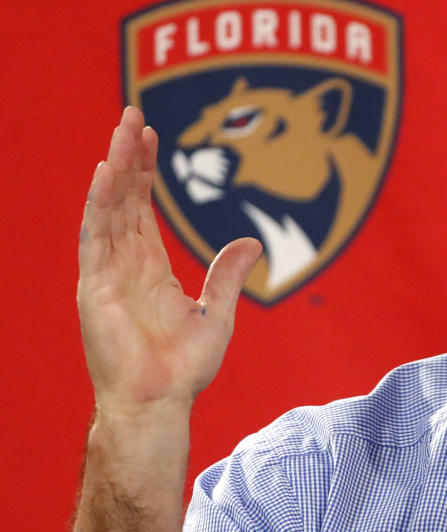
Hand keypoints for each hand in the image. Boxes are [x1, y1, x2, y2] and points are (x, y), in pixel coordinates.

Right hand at [78, 106, 260, 416]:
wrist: (161, 400)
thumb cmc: (184, 367)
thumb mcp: (218, 312)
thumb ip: (229, 274)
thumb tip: (252, 241)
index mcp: (150, 268)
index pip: (143, 209)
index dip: (147, 173)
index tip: (153, 136)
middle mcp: (124, 264)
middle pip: (124, 199)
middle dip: (130, 157)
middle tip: (134, 114)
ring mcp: (106, 273)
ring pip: (108, 208)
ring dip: (116, 168)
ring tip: (124, 129)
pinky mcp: (93, 287)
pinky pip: (95, 237)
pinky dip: (99, 204)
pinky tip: (107, 172)